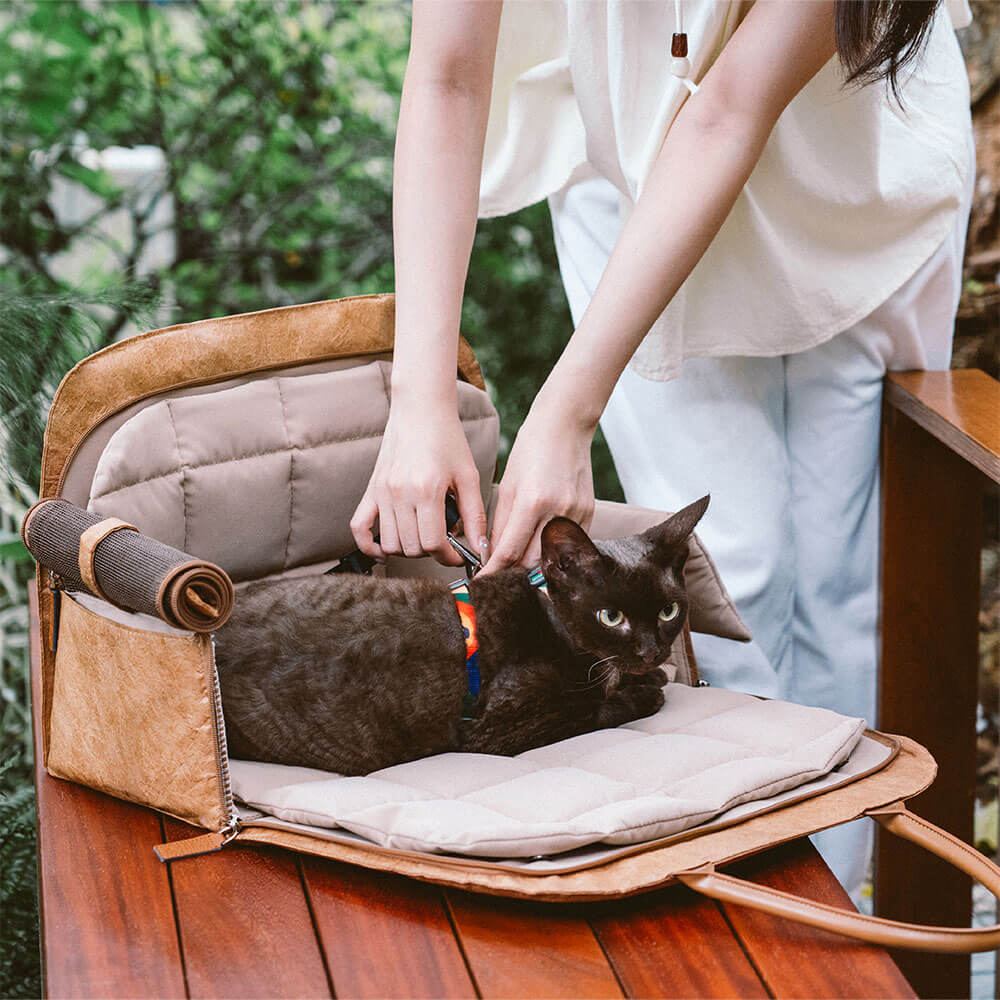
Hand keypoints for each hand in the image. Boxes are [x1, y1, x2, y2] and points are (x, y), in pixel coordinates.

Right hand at [351, 402, 487, 566]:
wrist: (420, 410)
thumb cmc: (447, 439)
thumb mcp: (468, 476)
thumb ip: (475, 516)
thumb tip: (481, 549)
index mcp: (426, 490)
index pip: (433, 544)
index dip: (449, 557)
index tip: (458, 556)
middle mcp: (400, 493)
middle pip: (411, 548)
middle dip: (432, 552)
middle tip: (444, 542)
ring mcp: (382, 492)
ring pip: (390, 544)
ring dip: (408, 549)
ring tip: (423, 537)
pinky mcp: (371, 489)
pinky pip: (359, 527)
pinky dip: (369, 546)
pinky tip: (384, 550)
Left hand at [483, 402, 594, 572]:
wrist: (565, 426)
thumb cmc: (531, 450)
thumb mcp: (508, 485)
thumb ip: (501, 524)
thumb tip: (493, 554)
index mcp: (533, 502)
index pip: (510, 552)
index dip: (493, 571)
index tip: (482, 581)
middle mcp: (558, 511)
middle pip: (533, 562)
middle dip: (512, 572)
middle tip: (497, 575)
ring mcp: (577, 514)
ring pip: (552, 558)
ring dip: (532, 565)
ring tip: (515, 564)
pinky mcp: (589, 513)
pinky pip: (568, 544)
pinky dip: (552, 550)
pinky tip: (539, 547)